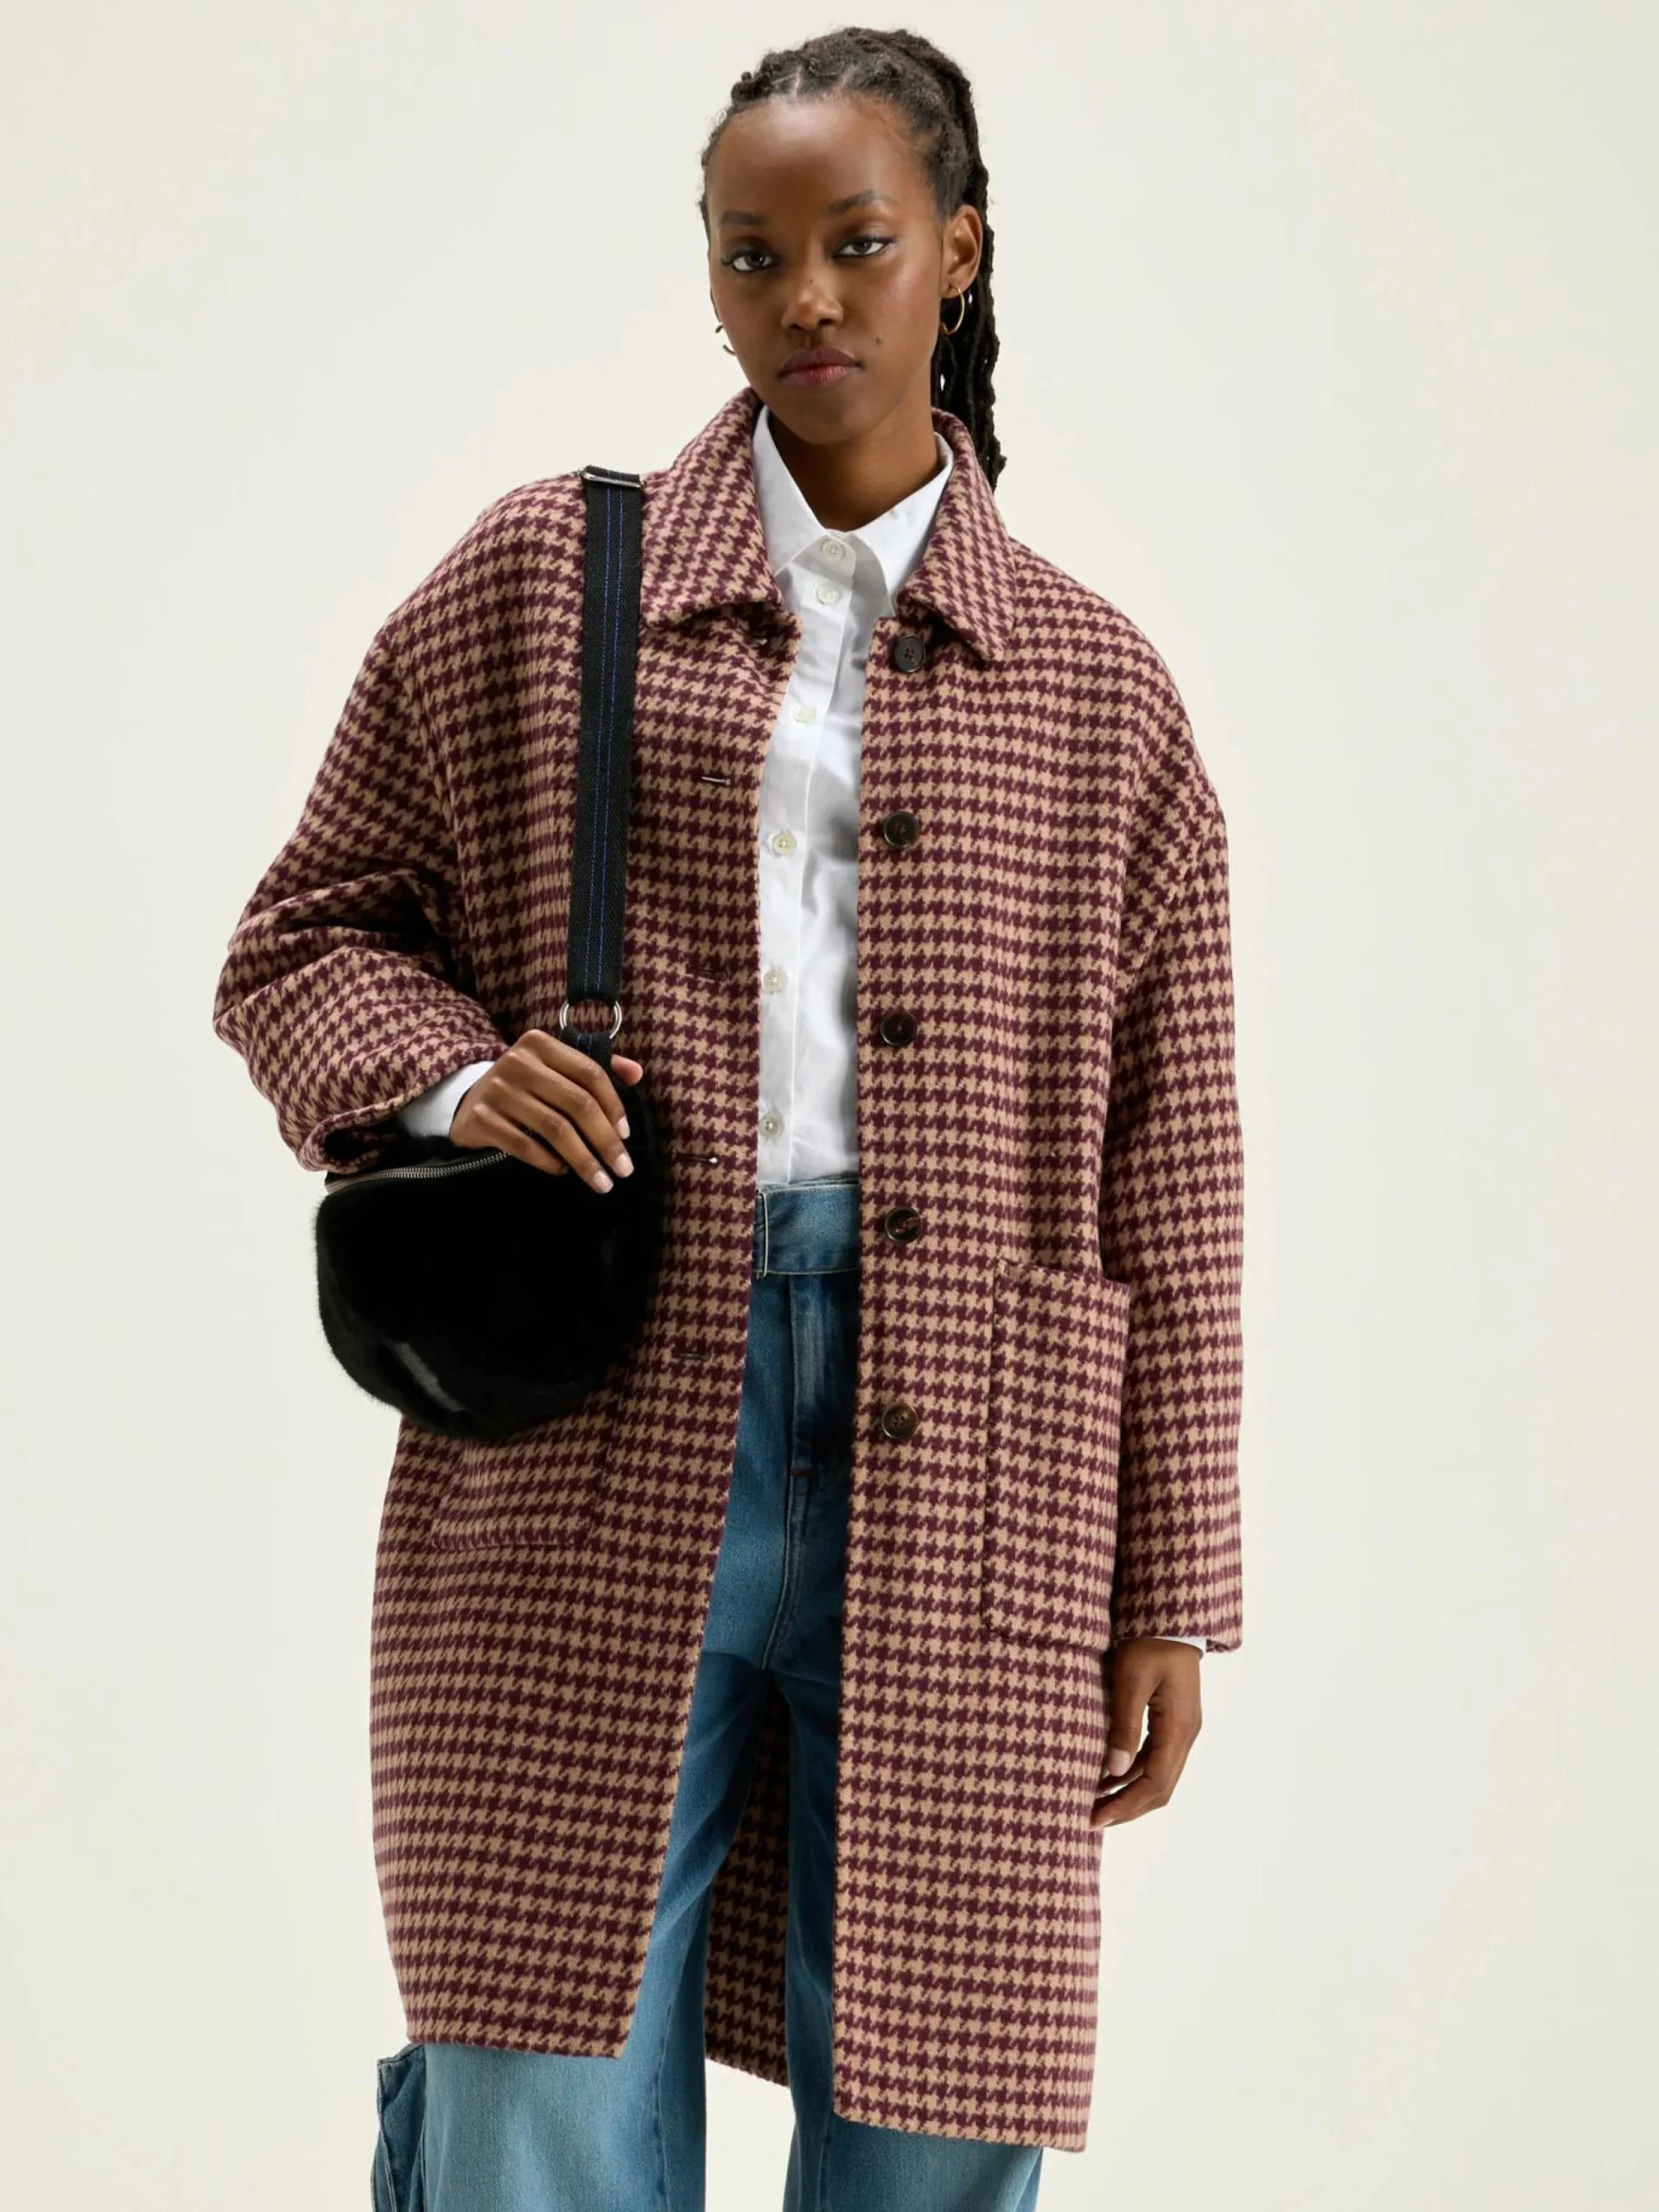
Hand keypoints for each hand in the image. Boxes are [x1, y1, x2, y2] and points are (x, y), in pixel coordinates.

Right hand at [450, 1028, 644, 1189]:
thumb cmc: (526, 1087)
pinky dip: (549, 1162)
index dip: (614, 1106)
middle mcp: (517, 1061)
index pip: (590, 1073)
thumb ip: (596, 1068)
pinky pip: (524, 1146)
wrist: (469, 1103)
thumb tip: (637, 1074)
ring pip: (555, 1128)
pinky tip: (563, 1171)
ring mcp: (497, 1089)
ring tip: (601, 1182)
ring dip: (584, 1160)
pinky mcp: (481, 1118)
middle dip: (605, 1141)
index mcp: (540, 1044)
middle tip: (623, 1170)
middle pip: (577, 1103)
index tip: (627, 1136)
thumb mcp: (555, 1069)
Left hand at [1090, 1637, 1201, 1829]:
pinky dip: (1130, 1773)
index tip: (1096, 1818)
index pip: (1154, 1784)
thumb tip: (1114, 1771)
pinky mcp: (1171, 1721)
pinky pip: (1153, 1758)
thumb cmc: (1149, 1642)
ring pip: (1157, 1776)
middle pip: (1159, 1788)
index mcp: (1179, 1728)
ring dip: (1128, 1793)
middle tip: (1091, 1820)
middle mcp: (1185, 1735)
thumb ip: (1124, 1725)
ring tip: (1093, 1802)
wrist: (1171, 1617)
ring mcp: (1181, 1729)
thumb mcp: (1131, 1680)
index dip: (1125, 1806)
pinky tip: (1106, 1775)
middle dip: (1126, 1808)